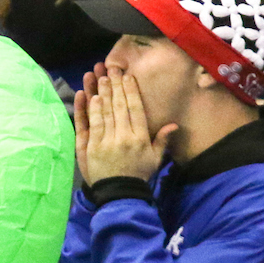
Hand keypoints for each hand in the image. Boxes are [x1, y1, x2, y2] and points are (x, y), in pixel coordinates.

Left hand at [74, 65, 176, 185]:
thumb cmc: (138, 174)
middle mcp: (124, 137)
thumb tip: (174, 124)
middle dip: (115, 86)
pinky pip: (90, 125)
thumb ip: (162, 140)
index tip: (128, 76)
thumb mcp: (155, 158)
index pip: (136, 109)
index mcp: (140, 138)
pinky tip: (90, 97)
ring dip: (102, 93)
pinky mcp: (92, 147)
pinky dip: (89, 110)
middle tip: (112, 69)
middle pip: (119, 106)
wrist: (119, 193)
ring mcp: (106, 141)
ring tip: (100, 77)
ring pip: (104, 113)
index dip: (131, 91)